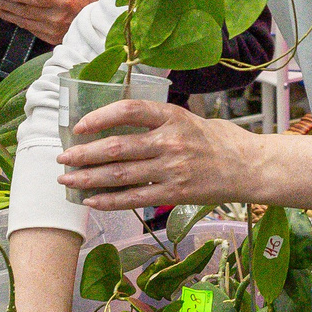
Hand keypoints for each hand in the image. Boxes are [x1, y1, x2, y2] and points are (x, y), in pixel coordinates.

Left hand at [0, 0, 101, 44]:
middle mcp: (56, 19)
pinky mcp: (52, 39)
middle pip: (23, 11)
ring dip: (7, 15)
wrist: (105, 25)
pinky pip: (30, 30)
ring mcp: (53, 31)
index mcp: (63, 1)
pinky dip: (18, 22)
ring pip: (23, 23)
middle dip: (4, 5)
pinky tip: (10, 16)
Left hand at [59, 98, 259, 210]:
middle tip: (62, 159)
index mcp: (172, 116)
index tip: (79, 126)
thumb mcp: (189, 118)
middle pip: (116, 147)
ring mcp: (173, 169)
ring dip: (88, 178)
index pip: (128, 110)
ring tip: (67, 181)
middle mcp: (170, 141)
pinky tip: (91, 200)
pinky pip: (135, 198)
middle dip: (83, 154)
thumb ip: (158, 121)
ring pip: (120, 174)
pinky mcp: (175, 193)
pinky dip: (109, 200)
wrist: (249, 167)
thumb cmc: (218, 140)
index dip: (100, 117)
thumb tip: (118, 125)